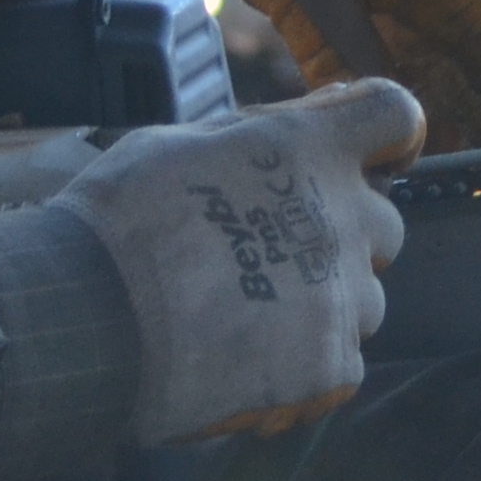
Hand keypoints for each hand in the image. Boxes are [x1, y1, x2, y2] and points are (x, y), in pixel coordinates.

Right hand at [56, 80, 424, 440]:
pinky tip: (245, 362)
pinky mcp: (330, 366)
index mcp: (309, 150)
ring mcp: (343, 298)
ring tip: (246, 318)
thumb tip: (316, 115)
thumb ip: (260, 133)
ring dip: (324, 305)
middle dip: (343, 235)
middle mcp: (343, 219)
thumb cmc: (118, 222)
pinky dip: (304, 365)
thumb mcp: (179, 142)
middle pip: (384, 224)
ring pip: (364, 299)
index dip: (390, 136)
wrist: (85, 321)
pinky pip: (340, 363)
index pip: (395, 117)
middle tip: (271, 254)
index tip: (373, 156)